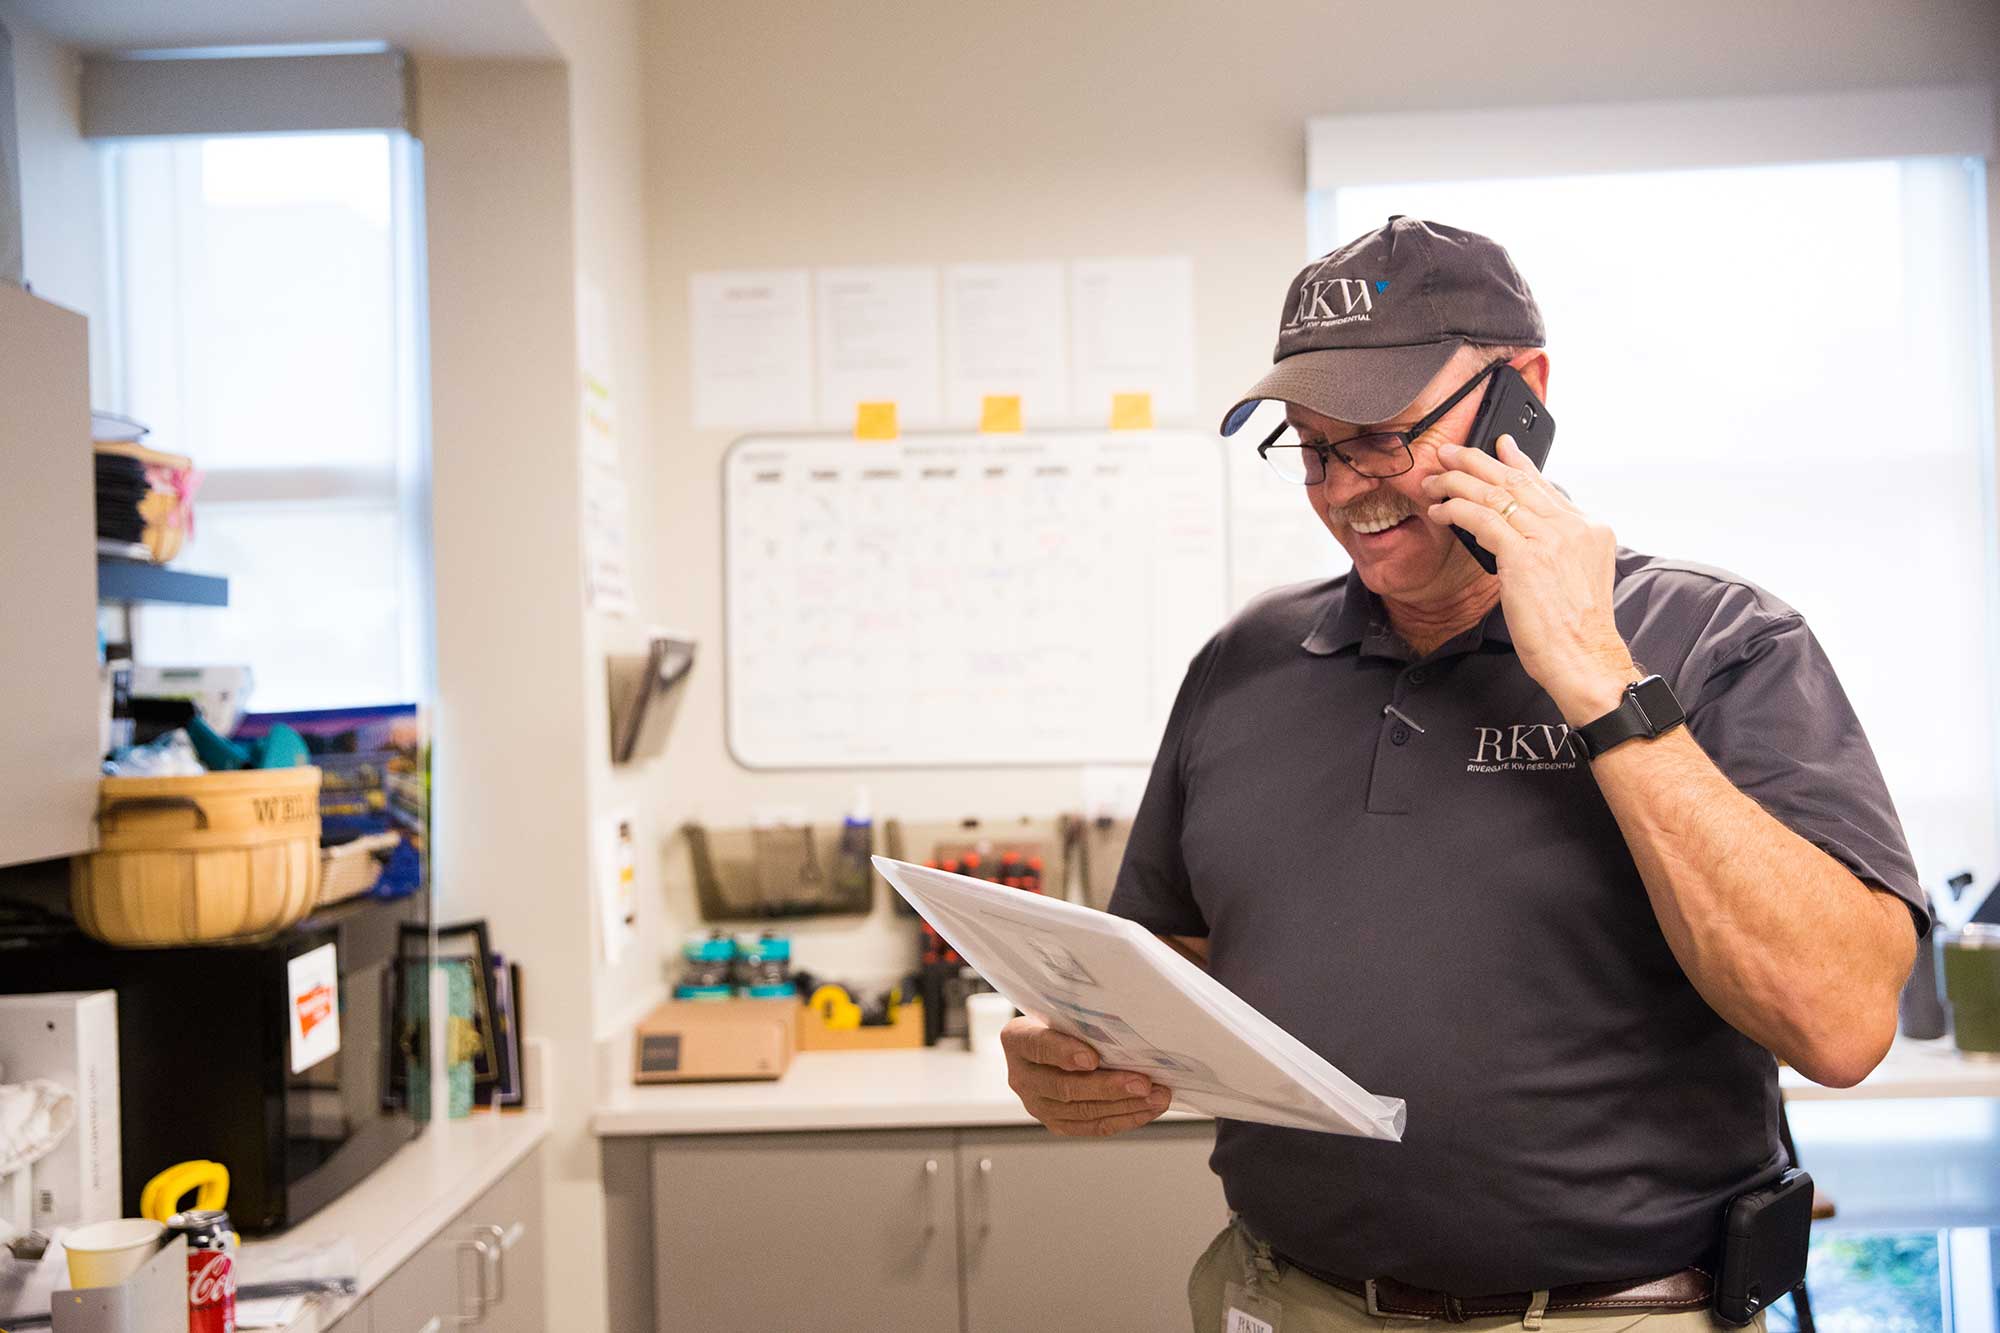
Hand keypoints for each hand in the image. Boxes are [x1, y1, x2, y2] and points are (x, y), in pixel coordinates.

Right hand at [1000, 1014, 1172, 1136]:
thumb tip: (1126, 1027)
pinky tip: (1147, 1109)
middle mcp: (1022, 1077)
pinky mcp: (1057, 1123)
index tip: (1093, 1057)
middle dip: (1108, 1087)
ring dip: (1125, 1106)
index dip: (1065, 1053)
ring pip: (1083, 1112)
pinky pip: (1093, 1127)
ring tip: (1156, 1096)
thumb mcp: (1061, 1010)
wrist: (1049, 1041)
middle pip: (1064, 1087)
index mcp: (1017, 1040)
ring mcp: (1038, 1105)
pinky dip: (1125, 1119)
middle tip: (1142, 1083)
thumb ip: (1080, 1020)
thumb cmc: (1060, 1021)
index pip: (1039, 1045)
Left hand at [1420, 436, 1636, 724]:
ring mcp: (1550, 539)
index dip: (1518, 463)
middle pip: (1516, 481)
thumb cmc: (1575, 630)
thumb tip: (1526, 538)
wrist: (1583, 657)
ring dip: (1457, 483)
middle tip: (1450, 452)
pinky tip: (1439, 511)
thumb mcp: (1576, 578)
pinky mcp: (1524, 556)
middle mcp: (1572, 527)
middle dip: (1477, 461)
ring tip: (1433, 480)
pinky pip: (1482, 519)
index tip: (1500, 446)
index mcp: (1589, 530)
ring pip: (1495, 495)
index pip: (1545, 485)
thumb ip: (1559, 549)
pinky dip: (1456, 511)